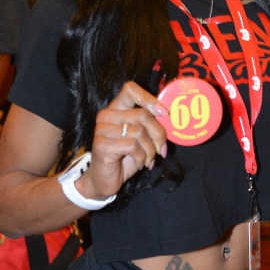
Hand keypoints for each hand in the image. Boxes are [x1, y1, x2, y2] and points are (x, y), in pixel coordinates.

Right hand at [76, 81, 168, 202]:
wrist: (103, 180)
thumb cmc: (124, 157)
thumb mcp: (140, 138)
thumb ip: (149, 125)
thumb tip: (167, 117)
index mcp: (115, 109)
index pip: (130, 90)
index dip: (149, 98)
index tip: (164, 113)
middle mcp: (106, 116)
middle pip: (142, 114)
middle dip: (158, 134)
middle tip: (162, 149)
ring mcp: (102, 130)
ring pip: (139, 132)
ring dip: (151, 150)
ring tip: (148, 159)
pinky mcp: (103, 145)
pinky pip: (133, 146)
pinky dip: (142, 158)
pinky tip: (139, 164)